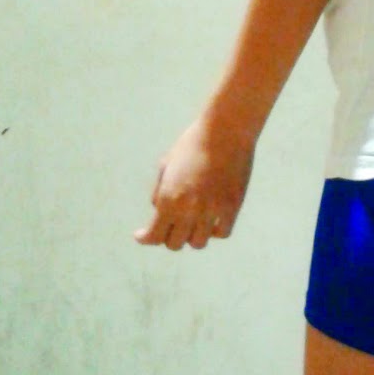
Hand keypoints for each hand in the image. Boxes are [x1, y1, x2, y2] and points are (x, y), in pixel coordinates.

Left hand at [135, 114, 255, 250]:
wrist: (225, 130)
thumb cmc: (193, 143)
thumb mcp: (166, 164)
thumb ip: (159, 192)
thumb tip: (158, 211)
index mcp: (168, 199)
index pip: (153, 236)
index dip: (145, 238)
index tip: (141, 236)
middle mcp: (188, 209)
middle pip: (174, 244)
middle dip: (169, 236)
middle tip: (171, 225)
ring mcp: (211, 211)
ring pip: (198, 243)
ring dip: (192, 235)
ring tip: (193, 222)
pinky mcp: (231, 208)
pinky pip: (221, 233)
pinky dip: (214, 230)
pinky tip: (211, 221)